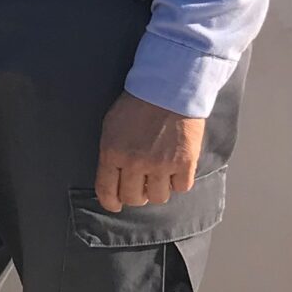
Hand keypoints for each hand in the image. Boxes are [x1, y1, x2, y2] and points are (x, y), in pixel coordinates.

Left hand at [94, 93, 205, 211]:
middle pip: (134, 198)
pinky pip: (181, 188)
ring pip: (158, 197)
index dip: (111, 202)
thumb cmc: (138, 103)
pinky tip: (177, 169)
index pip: (107, 191)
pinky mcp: (184, 163)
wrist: (169, 87)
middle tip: (142, 185)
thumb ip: (110, 152)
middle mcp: (134, 163)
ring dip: (159, 189)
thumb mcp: (112, 125)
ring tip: (160, 175)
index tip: (116, 205)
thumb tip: (111, 176)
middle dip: (137, 195)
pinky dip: (179, 181)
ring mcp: (160, 164)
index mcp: (112, 153)